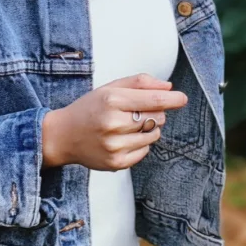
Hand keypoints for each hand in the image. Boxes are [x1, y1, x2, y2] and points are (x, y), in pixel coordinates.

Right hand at [40, 73, 187, 170]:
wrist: (63, 136)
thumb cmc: (90, 108)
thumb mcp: (110, 88)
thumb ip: (140, 83)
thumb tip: (168, 87)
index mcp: (112, 100)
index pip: (153, 99)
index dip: (172, 98)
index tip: (182, 98)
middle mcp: (113, 123)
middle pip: (158, 117)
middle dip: (155, 113)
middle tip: (136, 112)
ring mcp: (115, 145)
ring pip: (155, 135)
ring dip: (149, 129)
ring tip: (128, 126)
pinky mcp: (117, 163)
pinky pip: (145, 151)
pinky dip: (140, 144)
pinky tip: (123, 139)